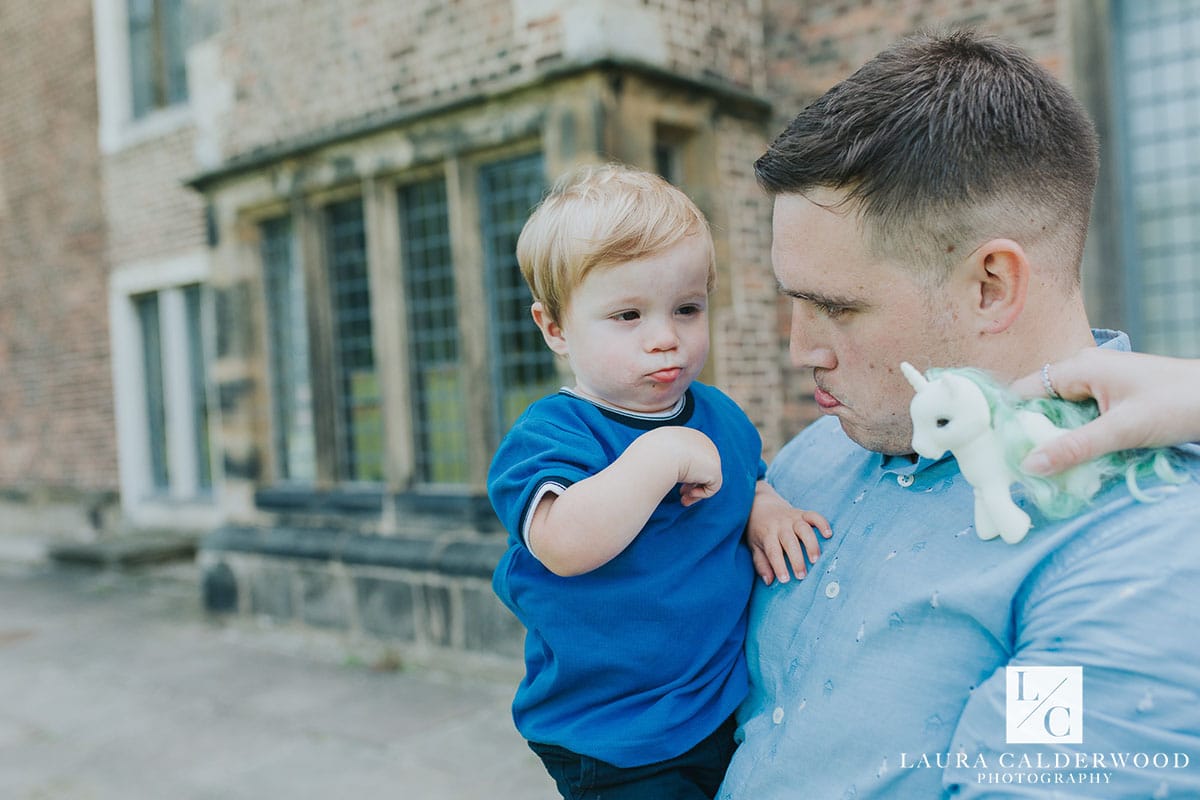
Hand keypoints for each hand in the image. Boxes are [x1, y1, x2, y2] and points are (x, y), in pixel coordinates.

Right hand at [636, 427, 722, 505]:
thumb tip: (661, 471)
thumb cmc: (650, 455)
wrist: (658, 454)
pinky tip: (688, 494)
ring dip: (695, 490)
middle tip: (681, 493)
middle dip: (692, 482)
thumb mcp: (653, 453)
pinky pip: (712, 487)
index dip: (685, 470)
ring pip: (708, 478)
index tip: (674, 481)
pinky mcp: (715, 467)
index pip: (692, 456)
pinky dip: (700, 495)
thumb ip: (660, 460)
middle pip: (701, 466)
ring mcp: (711, 453)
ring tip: (683, 498)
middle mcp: (702, 441)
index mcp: (688, 435)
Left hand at [746, 482, 832, 584]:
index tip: (785, 580)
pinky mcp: (801, 513)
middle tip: (802, 575)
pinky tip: (828, 534)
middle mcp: (780, 526)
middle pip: (789, 542)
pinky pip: (813, 516)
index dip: (779, 566)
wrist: (760, 504)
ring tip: (815, 559)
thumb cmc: (758, 530)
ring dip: (811, 544)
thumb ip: (761, 564)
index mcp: (767, 535)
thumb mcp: (754, 546)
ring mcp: (791, 518)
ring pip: (804, 529)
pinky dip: (822, 523)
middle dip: (796, 559)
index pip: (773, 552)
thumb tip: (768, 581)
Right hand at [1010, 348, 1199, 474]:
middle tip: (1021, 468)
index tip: (998, 451)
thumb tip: (1028, 465)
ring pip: (1062, 413)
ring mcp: (1100, 383)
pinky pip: (1082, 417)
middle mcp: (1083, 370)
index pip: (1024, 391)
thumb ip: (1074, 447)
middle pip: (1040, 404)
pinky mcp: (1113, 397)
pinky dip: (1077, 437)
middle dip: (1032, 434)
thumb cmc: (1178, 404)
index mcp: (1079, 367)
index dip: (1009, 419)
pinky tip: (1076, 458)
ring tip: (1045, 469)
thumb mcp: (1123, 430)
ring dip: (1056, 438)